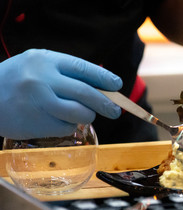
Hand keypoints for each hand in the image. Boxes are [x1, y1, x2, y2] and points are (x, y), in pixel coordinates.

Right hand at [0, 49, 121, 139]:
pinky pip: (66, 127)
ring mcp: (39, 102)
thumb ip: (66, 72)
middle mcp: (43, 80)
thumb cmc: (17, 80)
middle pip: (86, 93)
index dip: (104, 78)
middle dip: (106, 104)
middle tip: (115, 111)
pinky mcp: (37, 123)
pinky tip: (59, 120)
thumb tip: (100, 85)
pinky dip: (69, 125)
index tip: (117, 85)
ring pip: (80, 113)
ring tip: (84, 114)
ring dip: (88, 116)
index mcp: (46, 60)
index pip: (83, 68)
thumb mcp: (38, 66)